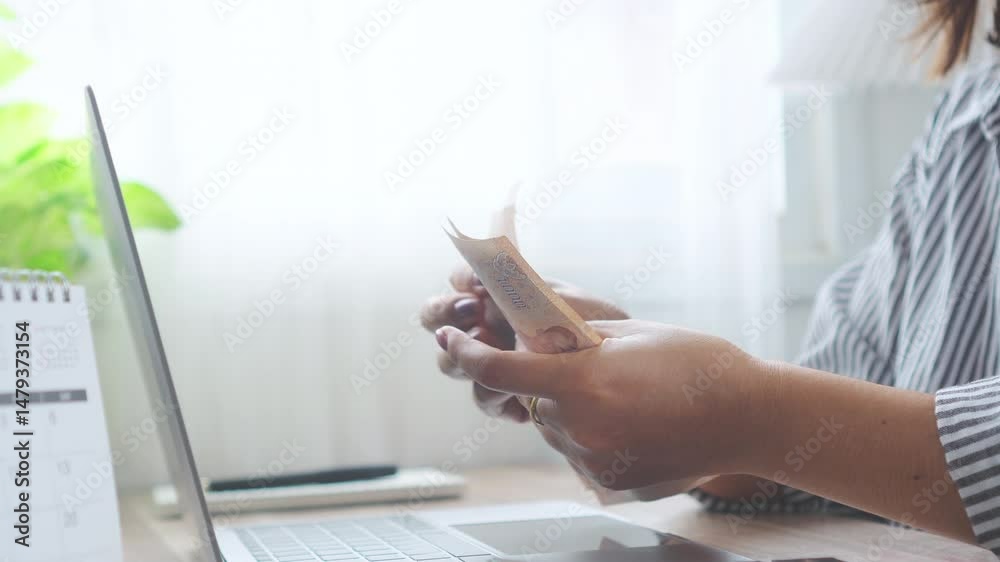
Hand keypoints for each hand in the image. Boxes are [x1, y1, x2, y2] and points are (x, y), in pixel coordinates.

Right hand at [419, 266, 626, 421]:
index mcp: (498, 295)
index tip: (475, 287)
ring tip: (497, 356)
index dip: (459, 281)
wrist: (624, 370)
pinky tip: (520, 399)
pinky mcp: (504, 396)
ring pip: (451, 361)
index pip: (458, 280)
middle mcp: (486, 325)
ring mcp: (490, 361)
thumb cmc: (598, 326)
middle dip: (443, 315)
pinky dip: (496, 397)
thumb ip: (528, 286)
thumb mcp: (566, 299)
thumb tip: (495, 265)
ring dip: (464, 359)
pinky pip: (485, 397)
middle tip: (472, 316)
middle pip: (436, 318)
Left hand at [435, 319, 772, 490]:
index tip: (450, 340)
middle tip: (587, 367)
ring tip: (623, 397)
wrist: (749, 418)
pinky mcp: (607, 485)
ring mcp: (594, 463)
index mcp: (584, 382)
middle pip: (530, 401)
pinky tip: (632, 423)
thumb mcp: (631, 332)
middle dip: (544, 381)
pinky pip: (578, 454)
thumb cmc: (698, 365)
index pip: (500, 371)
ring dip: (569, 410)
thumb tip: (533, 330)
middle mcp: (581, 428)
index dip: (466, 353)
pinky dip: (590, 436)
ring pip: (554, 429)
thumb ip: (574, 335)